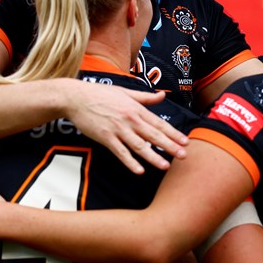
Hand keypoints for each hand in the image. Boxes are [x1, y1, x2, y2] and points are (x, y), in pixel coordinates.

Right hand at [64, 80, 187, 173]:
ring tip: (165, 166)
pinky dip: (130, 162)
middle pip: (153, 135)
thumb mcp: (125, 92)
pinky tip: (139, 171)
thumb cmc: (100, 94)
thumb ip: (145, 97)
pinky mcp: (106, 138)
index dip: (173, 133)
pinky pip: (121, 153)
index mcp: (136, 109)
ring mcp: (118, 129)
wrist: (77, 98)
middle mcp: (130, 119)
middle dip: (170, 146)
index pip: (159, 123)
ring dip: (153, 157)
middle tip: (183, 156)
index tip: (185, 142)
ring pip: (139, 146)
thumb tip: (162, 95)